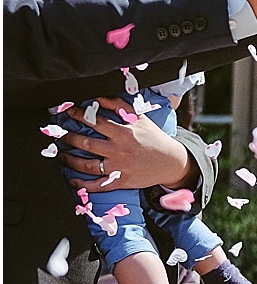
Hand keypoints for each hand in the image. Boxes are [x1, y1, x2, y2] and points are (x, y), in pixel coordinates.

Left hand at [60, 96, 193, 192]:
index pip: (95, 121)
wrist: (172, 162)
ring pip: (86, 165)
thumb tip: (99, 98)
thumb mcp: (141, 119)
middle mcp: (118, 150)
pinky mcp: (120, 181)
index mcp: (123, 133)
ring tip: (60, 155)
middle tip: (58, 134)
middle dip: (67, 137)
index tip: (68, 112)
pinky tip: (73, 180)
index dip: (78, 115)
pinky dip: (83, 184)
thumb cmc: (154, 139)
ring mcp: (118, 167)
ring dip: (69, 160)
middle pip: (85, 143)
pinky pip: (97, 185)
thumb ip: (120, 107)